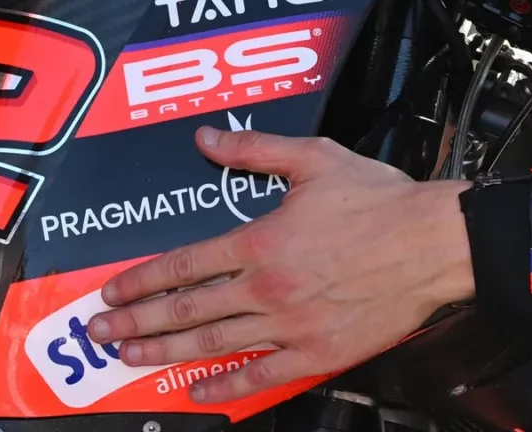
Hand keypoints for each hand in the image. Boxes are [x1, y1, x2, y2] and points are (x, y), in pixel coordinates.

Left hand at [85, 127, 472, 403]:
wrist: (432, 245)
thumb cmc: (379, 202)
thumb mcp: (313, 160)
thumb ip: (254, 151)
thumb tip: (208, 140)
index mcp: (261, 240)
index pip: (184, 265)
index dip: (142, 280)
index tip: (112, 291)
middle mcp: (268, 287)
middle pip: (187, 311)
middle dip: (136, 323)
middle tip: (100, 333)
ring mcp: (291, 326)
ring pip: (214, 345)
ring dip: (166, 353)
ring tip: (131, 358)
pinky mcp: (318, 353)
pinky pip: (263, 374)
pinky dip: (227, 385)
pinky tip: (201, 391)